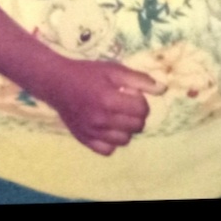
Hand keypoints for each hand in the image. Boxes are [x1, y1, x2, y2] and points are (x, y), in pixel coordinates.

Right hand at [38, 58, 165, 155]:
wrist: (57, 83)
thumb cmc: (88, 74)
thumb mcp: (114, 70)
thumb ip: (139, 80)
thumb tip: (162, 89)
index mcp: (109, 99)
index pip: (142, 109)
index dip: (142, 101)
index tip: (133, 96)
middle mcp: (101, 119)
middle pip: (136, 126)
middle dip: (137, 115)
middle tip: (127, 106)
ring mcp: (92, 132)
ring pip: (124, 140)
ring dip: (126, 129)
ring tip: (117, 117)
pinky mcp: (84, 140)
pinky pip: (108, 150)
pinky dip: (111, 141)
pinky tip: (108, 128)